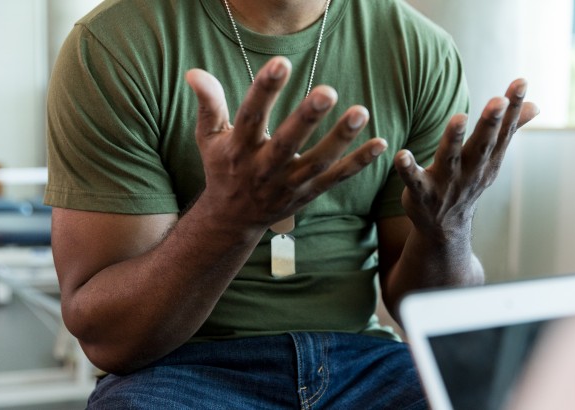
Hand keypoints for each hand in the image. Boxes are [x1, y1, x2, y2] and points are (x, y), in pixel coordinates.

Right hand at [185, 57, 387, 229]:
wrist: (233, 219)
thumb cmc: (222, 168)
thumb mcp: (208, 138)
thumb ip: (208, 105)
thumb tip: (195, 72)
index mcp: (238, 150)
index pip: (250, 117)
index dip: (264, 90)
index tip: (281, 63)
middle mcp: (264, 169)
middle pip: (287, 143)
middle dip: (306, 119)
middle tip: (327, 91)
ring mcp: (289, 184)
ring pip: (317, 162)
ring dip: (340, 139)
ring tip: (360, 112)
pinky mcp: (309, 193)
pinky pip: (337, 178)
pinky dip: (359, 163)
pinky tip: (380, 144)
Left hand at [395, 79, 538, 237]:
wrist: (445, 227)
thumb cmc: (468, 181)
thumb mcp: (491, 158)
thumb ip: (510, 130)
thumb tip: (536, 105)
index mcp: (488, 159)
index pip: (503, 131)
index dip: (512, 107)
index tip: (521, 82)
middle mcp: (471, 170)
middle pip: (482, 145)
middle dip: (490, 123)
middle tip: (497, 100)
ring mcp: (446, 184)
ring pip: (450, 159)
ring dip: (454, 139)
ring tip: (459, 118)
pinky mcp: (421, 193)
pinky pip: (414, 180)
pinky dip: (408, 169)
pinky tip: (401, 154)